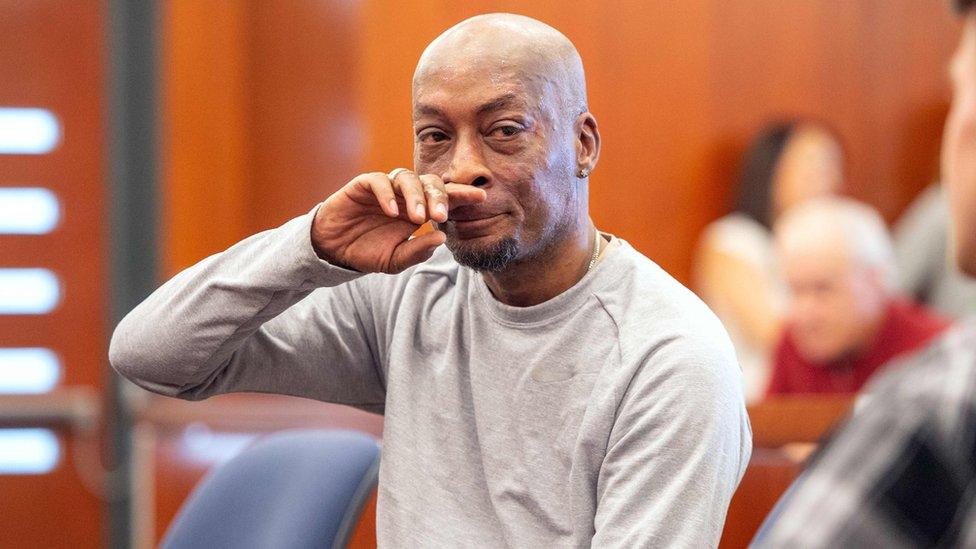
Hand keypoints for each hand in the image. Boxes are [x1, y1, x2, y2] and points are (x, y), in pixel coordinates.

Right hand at [312, 170, 485, 272]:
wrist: (333, 251)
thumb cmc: (368, 252)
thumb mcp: (395, 260)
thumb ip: (418, 251)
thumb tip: (441, 238)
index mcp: (418, 210)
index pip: (445, 197)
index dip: (462, 195)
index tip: (481, 199)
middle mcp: (405, 195)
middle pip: (430, 183)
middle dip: (439, 197)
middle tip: (441, 216)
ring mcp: (385, 188)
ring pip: (407, 177)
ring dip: (415, 195)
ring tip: (417, 217)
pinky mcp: (363, 185)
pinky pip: (378, 181)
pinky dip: (387, 194)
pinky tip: (392, 212)